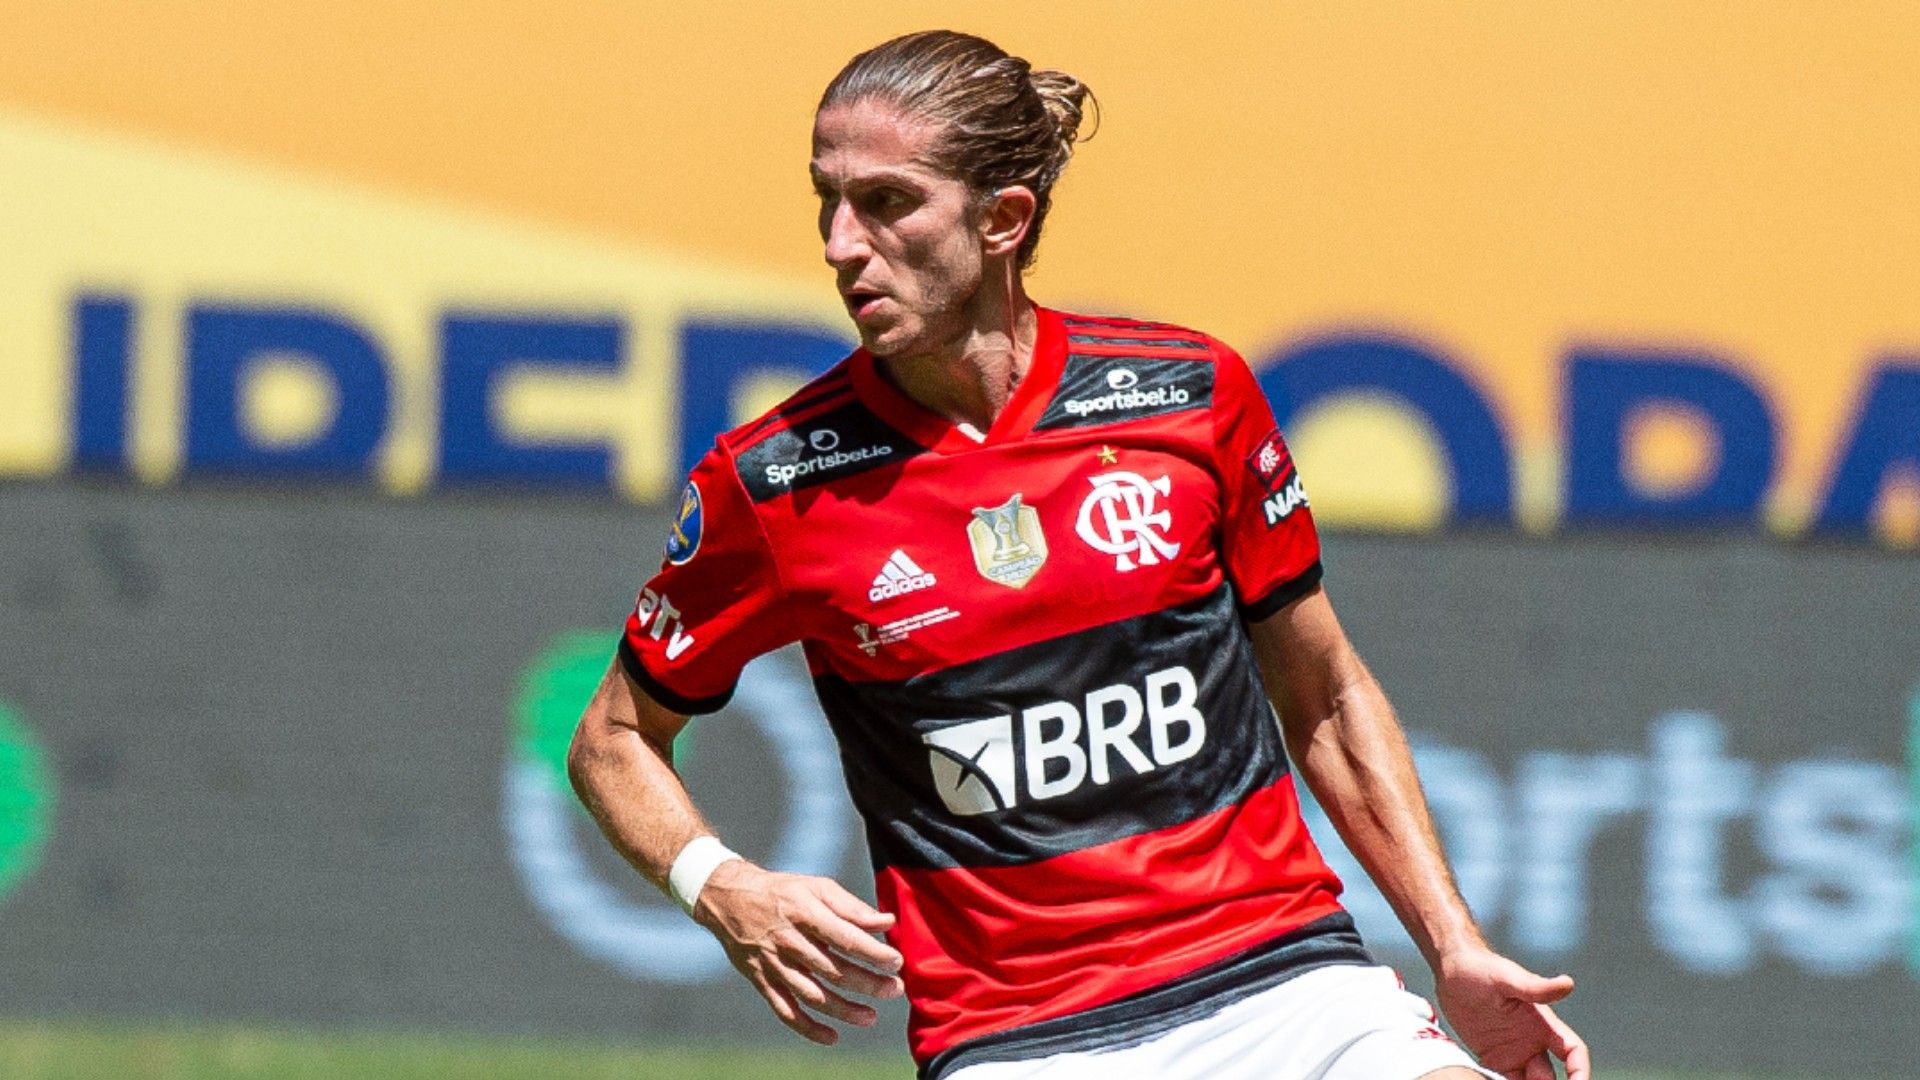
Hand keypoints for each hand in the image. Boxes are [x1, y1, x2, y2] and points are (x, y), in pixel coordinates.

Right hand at [693, 860, 906, 1044]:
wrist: (730, 899)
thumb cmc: (783, 891)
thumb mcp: (816, 887)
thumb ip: (852, 907)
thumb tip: (886, 922)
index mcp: (805, 913)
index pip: (846, 938)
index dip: (873, 953)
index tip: (896, 962)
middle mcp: (789, 941)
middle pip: (833, 970)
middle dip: (867, 983)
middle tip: (894, 989)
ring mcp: (774, 964)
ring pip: (812, 995)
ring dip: (843, 1010)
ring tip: (871, 1017)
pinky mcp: (762, 981)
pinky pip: (785, 1010)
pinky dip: (808, 1028)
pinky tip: (832, 1036)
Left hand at [1434, 947, 1589, 1079]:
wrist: (1450, 970)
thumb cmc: (1480, 967)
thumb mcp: (1506, 978)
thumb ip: (1535, 988)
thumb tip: (1568, 983)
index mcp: (1542, 1024)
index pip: (1572, 1052)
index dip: (1580, 1072)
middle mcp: (1532, 1042)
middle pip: (1550, 1078)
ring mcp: (1513, 1052)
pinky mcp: (1492, 1059)